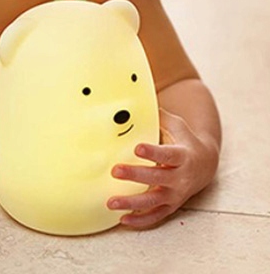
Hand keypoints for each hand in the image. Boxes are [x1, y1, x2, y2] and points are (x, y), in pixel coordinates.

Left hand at [107, 108, 219, 228]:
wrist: (205, 164)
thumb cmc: (184, 140)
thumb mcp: (176, 125)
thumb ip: (157, 114)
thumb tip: (136, 95)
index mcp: (183, 156)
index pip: (168, 154)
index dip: (153, 152)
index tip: (137, 148)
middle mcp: (180, 178)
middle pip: (157, 178)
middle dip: (136, 175)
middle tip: (115, 171)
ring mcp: (176, 194)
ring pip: (153, 201)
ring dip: (131, 203)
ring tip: (110, 202)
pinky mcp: (171, 206)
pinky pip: (155, 216)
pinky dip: (140, 220)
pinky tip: (121, 220)